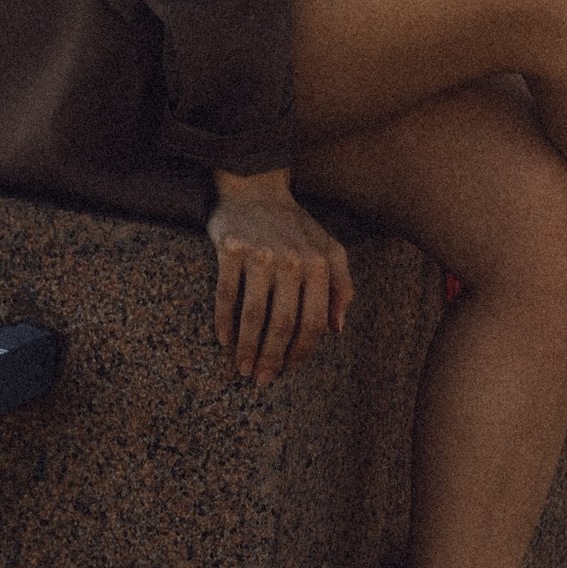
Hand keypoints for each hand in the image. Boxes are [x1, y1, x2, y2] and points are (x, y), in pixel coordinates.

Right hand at [207, 174, 352, 387]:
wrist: (256, 187)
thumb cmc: (295, 226)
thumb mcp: (330, 249)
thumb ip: (342, 286)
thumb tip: (337, 329)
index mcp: (318, 263)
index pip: (313, 321)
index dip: (302, 351)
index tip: (289, 369)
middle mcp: (291, 260)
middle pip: (282, 323)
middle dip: (272, 358)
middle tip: (262, 380)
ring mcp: (259, 254)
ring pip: (253, 314)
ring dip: (247, 348)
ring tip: (242, 369)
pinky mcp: (230, 248)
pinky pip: (226, 294)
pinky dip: (224, 321)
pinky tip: (223, 340)